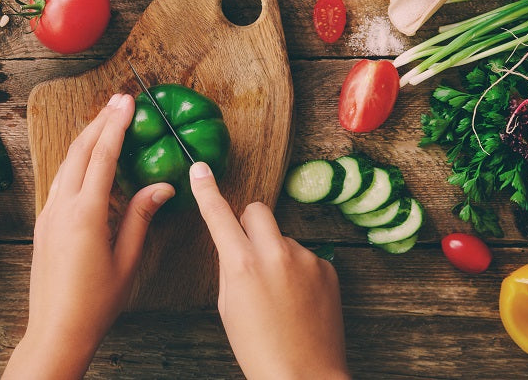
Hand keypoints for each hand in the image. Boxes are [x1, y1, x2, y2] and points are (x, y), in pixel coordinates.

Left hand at [4, 94, 174, 378]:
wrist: (56, 329)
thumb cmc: (96, 302)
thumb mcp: (127, 259)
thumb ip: (141, 217)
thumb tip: (161, 186)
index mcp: (86, 214)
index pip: (103, 157)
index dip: (116, 125)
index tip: (127, 102)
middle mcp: (62, 207)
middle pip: (80, 151)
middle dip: (100, 121)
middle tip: (119, 100)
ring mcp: (48, 213)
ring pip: (66, 163)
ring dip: (86, 138)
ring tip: (105, 120)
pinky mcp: (43, 223)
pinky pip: (60, 180)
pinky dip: (76, 161)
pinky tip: (87, 160)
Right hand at [189, 161, 348, 379]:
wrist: (304, 376)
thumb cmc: (258, 348)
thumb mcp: (228, 306)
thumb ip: (230, 267)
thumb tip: (234, 244)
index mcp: (242, 264)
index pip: (219, 214)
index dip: (206, 190)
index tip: (200, 169)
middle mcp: (275, 253)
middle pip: (257, 210)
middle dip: (249, 224)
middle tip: (249, 253)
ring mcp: (305, 259)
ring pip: (282, 237)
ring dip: (276, 253)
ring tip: (278, 294)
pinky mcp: (327, 268)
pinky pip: (305, 256)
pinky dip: (298, 271)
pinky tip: (298, 300)